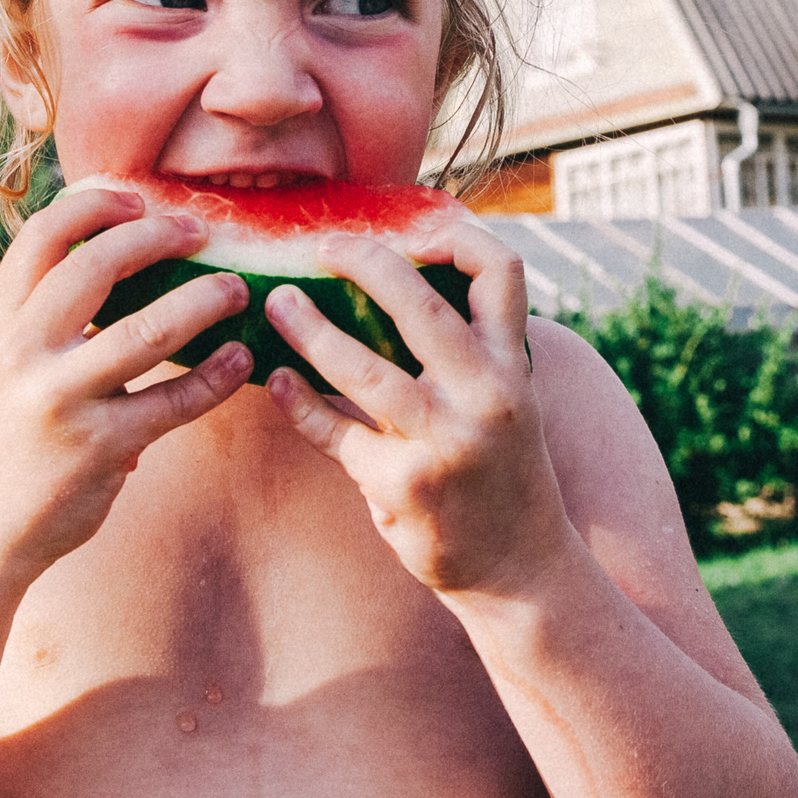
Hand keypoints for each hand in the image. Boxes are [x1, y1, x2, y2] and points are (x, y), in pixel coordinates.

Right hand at [0, 186, 251, 584]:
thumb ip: (34, 321)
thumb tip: (101, 266)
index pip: (41, 236)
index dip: (95, 204)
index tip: (139, 197)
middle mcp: (21, 353)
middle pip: (97, 265)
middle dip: (157, 236)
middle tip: (201, 233)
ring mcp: (60, 401)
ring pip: (148, 330)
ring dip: (204, 301)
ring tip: (237, 290)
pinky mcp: (99, 449)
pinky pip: (174, 402)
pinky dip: (215, 377)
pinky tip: (238, 361)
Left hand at [262, 223, 574, 595]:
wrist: (521, 568)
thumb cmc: (501, 467)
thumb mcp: (508, 398)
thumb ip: (472, 345)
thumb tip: (405, 272)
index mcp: (512, 364)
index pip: (501, 271)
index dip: (455, 235)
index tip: (409, 230)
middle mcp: (486, 396)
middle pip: (421, 304)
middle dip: (364, 263)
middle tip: (322, 247)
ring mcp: (444, 443)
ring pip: (363, 370)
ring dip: (310, 330)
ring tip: (276, 303)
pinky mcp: (404, 486)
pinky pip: (335, 434)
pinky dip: (300, 404)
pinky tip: (279, 381)